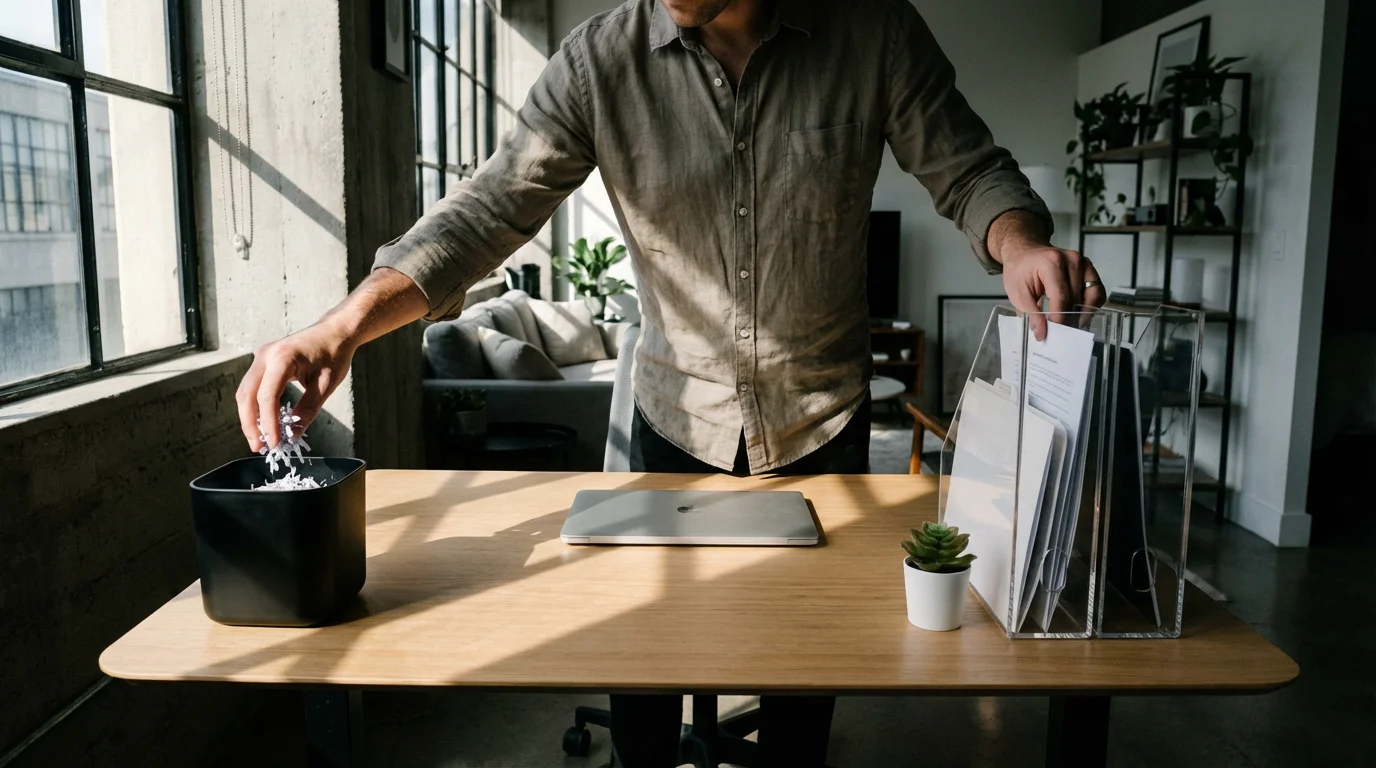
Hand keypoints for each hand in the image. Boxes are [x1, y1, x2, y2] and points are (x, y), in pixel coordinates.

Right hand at [236, 321, 355, 451]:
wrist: (334, 331)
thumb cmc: (334, 354)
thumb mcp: (325, 385)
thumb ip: (307, 410)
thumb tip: (292, 436)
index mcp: (283, 358)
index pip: (267, 397)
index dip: (268, 423)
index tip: (273, 444)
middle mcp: (265, 355)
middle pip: (247, 395)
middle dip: (250, 424)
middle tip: (258, 447)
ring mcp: (261, 357)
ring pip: (244, 392)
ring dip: (249, 417)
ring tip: (259, 440)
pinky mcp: (263, 361)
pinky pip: (251, 387)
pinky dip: (254, 406)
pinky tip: (262, 423)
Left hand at [989, 211, 1105, 339]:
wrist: (1025, 251)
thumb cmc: (1019, 271)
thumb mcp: (1017, 293)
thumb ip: (1031, 314)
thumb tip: (1042, 335)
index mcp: (1052, 263)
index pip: (1061, 297)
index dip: (1059, 319)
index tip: (1052, 335)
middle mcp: (1072, 260)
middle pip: (1077, 298)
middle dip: (1070, 320)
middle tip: (1062, 336)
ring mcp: (1083, 262)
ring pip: (1093, 295)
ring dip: (1084, 314)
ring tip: (1073, 328)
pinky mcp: (1088, 267)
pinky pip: (1096, 290)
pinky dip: (1091, 305)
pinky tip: (1080, 315)